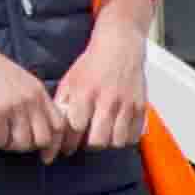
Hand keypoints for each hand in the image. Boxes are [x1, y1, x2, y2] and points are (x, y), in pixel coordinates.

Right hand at [0, 32, 63, 157]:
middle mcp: (31, 98)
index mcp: (38, 90)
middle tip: (7, 140)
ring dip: (4, 144)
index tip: (45, 157)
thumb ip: (30, 101)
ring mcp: (15, 105)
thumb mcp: (17, 81)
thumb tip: (36, 130)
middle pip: (42, 139)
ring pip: (21, 144)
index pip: (59, 125)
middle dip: (25, 147)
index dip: (54, 145)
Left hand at [55, 2, 153, 153]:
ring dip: (107, 142)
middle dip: (88, 145)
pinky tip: (116, 129)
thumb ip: (63, 104)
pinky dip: (124, 138)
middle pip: (98, 141)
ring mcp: (126, 104)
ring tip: (102, 133)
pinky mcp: (140, 107)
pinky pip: (133, 136)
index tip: (63, 149)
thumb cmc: (93, 63)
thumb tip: (54, 126)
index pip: (74, 128)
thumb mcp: (70, 80)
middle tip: (85, 139)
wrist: (119, 45)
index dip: (66, 143)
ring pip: (117, 142)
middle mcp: (107, 100)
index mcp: (85, 92)